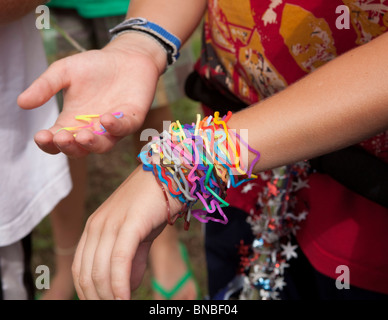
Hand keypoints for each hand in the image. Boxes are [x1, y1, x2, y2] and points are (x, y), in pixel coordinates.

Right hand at [18, 33, 166, 157]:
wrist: (125, 57)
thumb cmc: (94, 67)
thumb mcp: (64, 72)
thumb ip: (45, 87)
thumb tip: (21, 103)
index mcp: (72, 122)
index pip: (56, 141)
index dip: (48, 142)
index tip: (40, 135)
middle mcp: (91, 130)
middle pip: (78, 150)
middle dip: (69, 147)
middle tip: (62, 137)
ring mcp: (112, 128)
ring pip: (102, 146)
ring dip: (92, 144)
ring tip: (83, 135)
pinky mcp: (131, 120)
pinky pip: (124, 129)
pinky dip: (116, 127)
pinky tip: (105, 119)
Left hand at [71, 165, 182, 299]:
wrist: (169, 173)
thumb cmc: (154, 204)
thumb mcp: (139, 235)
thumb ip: (131, 261)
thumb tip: (125, 288)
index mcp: (94, 228)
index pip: (80, 269)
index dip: (88, 293)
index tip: (103, 305)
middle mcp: (97, 225)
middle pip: (87, 274)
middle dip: (98, 298)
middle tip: (113, 310)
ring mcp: (111, 223)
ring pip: (101, 270)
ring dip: (109, 297)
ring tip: (121, 307)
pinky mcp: (129, 222)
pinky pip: (119, 260)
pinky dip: (120, 285)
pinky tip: (125, 298)